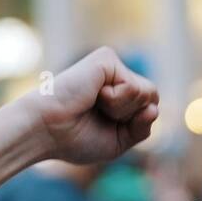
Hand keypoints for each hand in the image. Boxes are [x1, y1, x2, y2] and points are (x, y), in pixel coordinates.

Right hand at [22, 46, 158, 163]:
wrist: (47, 131)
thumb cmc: (74, 139)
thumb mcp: (118, 142)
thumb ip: (141, 128)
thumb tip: (154, 108)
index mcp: (118, 95)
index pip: (150, 109)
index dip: (136, 126)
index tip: (106, 128)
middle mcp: (116, 76)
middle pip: (153, 99)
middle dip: (132, 117)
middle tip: (101, 116)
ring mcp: (112, 65)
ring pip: (148, 93)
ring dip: (124, 110)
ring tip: (95, 104)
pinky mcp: (107, 59)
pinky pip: (135, 87)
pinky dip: (118, 101)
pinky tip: (95, 96)